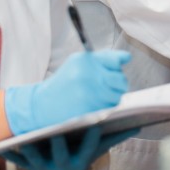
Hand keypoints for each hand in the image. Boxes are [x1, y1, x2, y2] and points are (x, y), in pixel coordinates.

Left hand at [3, 126, 137, 169]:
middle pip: (60, 151)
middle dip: (57, 139)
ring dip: (29, 146)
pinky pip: (18, 160)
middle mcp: (64, 166)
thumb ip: (114, 138)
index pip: (88, 146)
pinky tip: (1, 145)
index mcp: (81, 159)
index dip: (90, 133)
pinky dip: (9, 152)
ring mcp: (45, 168)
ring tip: (24, 133)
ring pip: (36, 157)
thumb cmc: (80, 156)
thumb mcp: (96, 150)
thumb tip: (138, 126)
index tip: (93, 119)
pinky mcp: (29, 167)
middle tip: (56, 126)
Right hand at [5, 50, 130, 135]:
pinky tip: (95, 104)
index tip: (116, 67)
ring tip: (98, 95)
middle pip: (121, 80)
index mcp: (85, 61)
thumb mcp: (77, 63)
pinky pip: (110, 108)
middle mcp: (88, 76)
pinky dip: (107, 107)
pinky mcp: (90, 111)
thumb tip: (127, 58)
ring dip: (113, 96)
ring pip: (117, 96)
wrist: (42, 105)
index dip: (118, 64)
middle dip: (118, 83)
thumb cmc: (64, 82)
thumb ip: (102, 58)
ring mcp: (89, 95)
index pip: (115, 60)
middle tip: (106, 85)